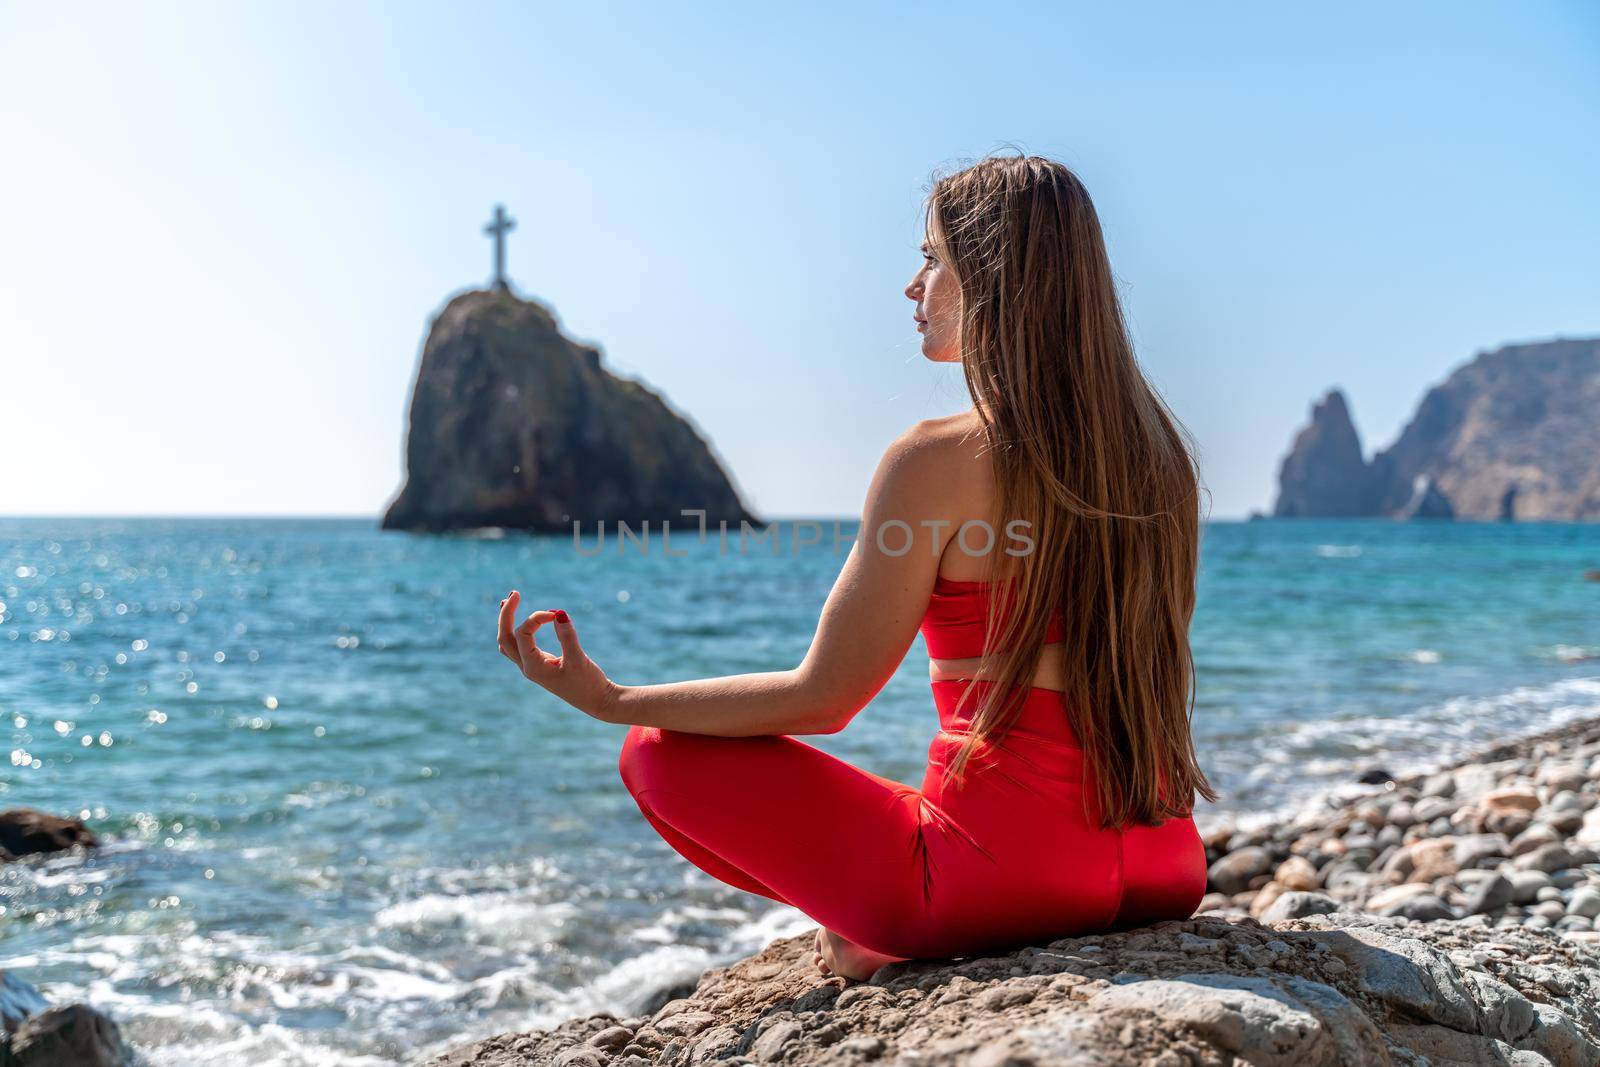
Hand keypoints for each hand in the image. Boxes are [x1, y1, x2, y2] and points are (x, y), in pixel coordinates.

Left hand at [497, 590, 618, 721]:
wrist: (597, 701)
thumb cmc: (589, 683)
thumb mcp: (579, 659)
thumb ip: (568, 636)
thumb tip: (559, 613)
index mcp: (534, 667)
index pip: (523, 634)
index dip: (536, 618)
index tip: (556, 614)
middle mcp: (528, 667)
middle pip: (505, 638)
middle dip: (507, 615)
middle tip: (514, 593)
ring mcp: (532, 667)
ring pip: (508, 643)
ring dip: (507, 623)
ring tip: (508, 602)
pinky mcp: (540, 665)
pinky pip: (519, 646)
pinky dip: (517, 631)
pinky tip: (525, 622)